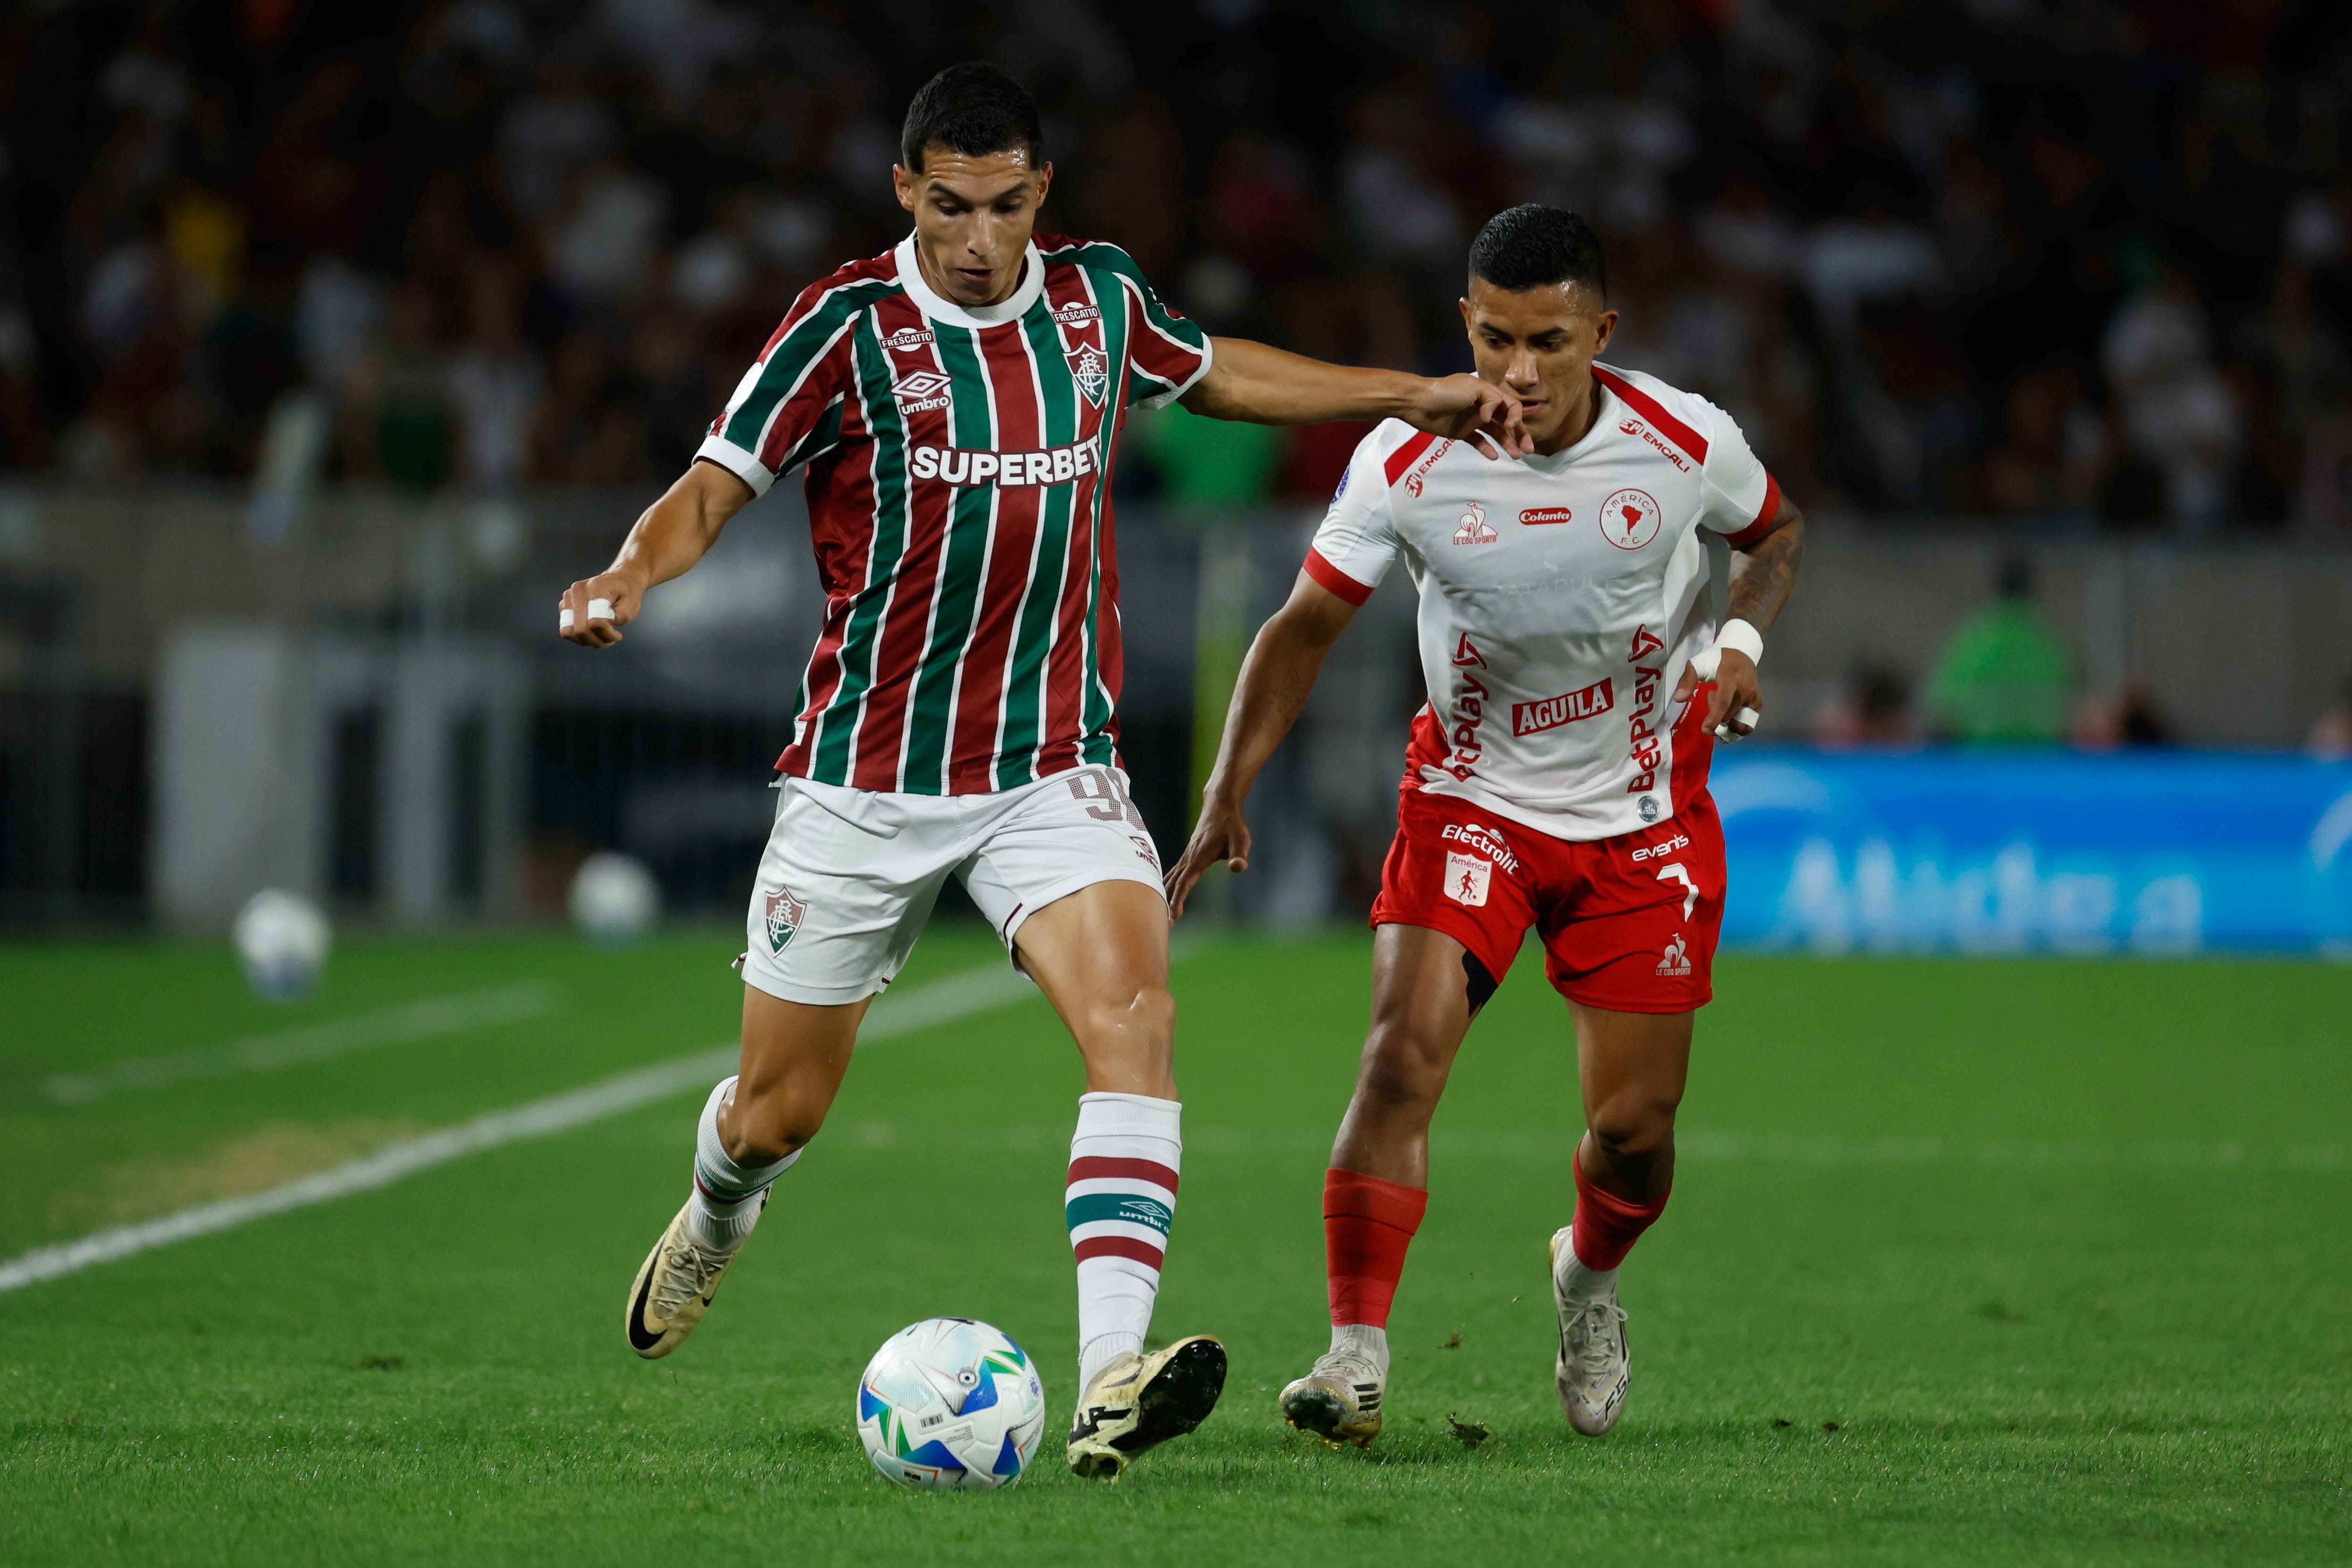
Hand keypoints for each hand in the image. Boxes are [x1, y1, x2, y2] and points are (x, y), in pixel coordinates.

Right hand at [557, 571, 645, 647]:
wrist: (621, 580)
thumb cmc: (627, 594)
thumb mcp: (631, 608)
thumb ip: (618, 618)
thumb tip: (598, 626)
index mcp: (596, 587)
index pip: (595, 621)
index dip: (607, 634)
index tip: (618, 635)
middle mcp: (578, 590)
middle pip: (580, 629)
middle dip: (597, 640)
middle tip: (611, 639)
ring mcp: (568, 597)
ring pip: (569, 631)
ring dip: (587, 640)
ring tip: (602, 637)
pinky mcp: (564, 605)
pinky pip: (566, 630)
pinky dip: (580, 637)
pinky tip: (594, 633)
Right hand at [1164, 794, 1252, 918]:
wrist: (1220, 805)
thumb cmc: (1232, 824)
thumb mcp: (1241, 839)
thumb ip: (1239, 854)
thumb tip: (1238, 867)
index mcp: (1199, 858)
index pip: (1185, 882)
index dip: (1178, 900)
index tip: (1173, 916)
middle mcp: (1189, 858)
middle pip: (1174, 884)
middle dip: (1168, 904)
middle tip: (1166, 926)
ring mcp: (1187, 855)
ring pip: (1171, 878)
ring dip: (1166, 895)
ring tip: (1163, 914)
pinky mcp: (1188, 854)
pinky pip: (1174, 872)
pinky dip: (1168, 884)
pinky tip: (1164, 891)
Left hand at [1405, 373, 1531, 459]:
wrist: (1418, 403)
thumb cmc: (1446, 392)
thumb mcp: (1473, 387)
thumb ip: (1490, 399)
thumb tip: (1492, 418)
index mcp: (1489, 394)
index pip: (1511, 406)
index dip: (1516, 417)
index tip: (1510, 427)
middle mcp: (1484, 407)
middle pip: (1508, 422)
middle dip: (1520, 434)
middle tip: (1529, 450)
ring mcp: (1474, 421)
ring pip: (1496, 433)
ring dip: (1507, 443)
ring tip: (1516, 456)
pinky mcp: (1462, 433)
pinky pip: (1479, 442)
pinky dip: (1487, 449)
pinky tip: (1494, 456)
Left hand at [1673, 648, 1760, 740]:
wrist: (1741, 652)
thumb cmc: (1717, 658)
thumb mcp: (1698, 663)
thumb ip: (1687, 680)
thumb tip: (1678, 699)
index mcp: (1731, 678)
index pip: (1724, 702)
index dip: (1714, 718)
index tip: (1705, 729)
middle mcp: (1745, 689)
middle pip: (1728, 715)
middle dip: (1715, 715)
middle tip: (1711, 697)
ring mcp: (1753, 697)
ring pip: (1739, 722)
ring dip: (1726, 724)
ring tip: (1720, 710)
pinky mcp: (1758, 703)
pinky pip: (1748, 724)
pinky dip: (1737, 728)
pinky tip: (1729, 721)